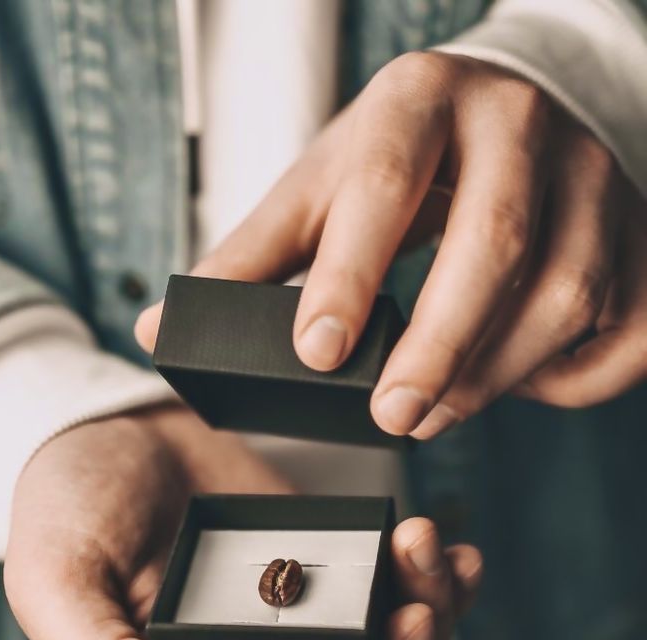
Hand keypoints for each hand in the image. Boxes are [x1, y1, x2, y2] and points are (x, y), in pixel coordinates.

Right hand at [4, 405, 481, 639]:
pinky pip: (403, 596)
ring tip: (429, 554)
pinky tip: (454, 551)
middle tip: (418, 617)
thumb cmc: (68, 512)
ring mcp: (304, 624)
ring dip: (435, 624)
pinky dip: (440, 582)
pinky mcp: (332, 568)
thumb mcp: (58, 584)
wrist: (110, 432)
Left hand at [135, 53, 646, 436]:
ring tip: (438, 411)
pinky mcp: (633, 226)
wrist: (514, 104)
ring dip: (500, 372)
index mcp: (418, 102)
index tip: (318, 353)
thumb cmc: (402, 156)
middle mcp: (514, 125)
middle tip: (392, 419)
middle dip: (438, 346)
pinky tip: (523, 386)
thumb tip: (157, 334)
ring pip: (565, 290)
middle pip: (490, 246)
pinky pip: (625, 319)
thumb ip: (250, 260)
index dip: (351, 272)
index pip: (386, 182)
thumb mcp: (318, 187)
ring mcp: (589, 173)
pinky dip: (577, 374)